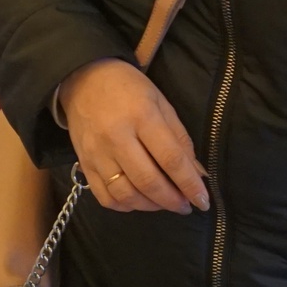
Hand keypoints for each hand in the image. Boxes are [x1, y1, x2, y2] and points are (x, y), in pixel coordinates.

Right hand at [57, 59, 208, 214]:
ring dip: (150, 206)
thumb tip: (198, 174)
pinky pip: (104, 197)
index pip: (170, 159)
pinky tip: (138, 201)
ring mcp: (97, 153)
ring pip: (126, 194)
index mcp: (142, 117)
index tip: (202, 201)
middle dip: (172, 201)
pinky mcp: (84, 164)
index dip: (189, 184)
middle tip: (185, 206)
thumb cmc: (129, 88)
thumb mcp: (161, 104)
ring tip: (164, 203)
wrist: (84, 79)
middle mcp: (117, 138)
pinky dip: (125, 206)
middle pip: (148, 181)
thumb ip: (180, 139)